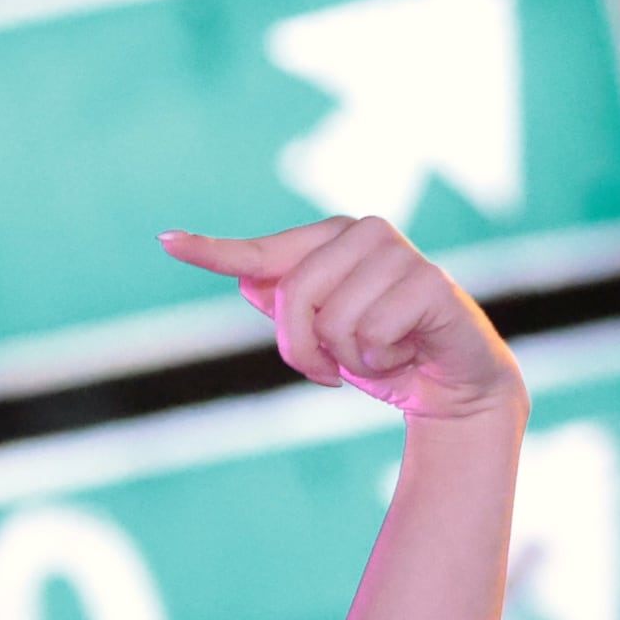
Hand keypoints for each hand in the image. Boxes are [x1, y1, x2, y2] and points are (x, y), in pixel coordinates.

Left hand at [163, 217, 521, 428]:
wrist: (453, 386)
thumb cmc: (385, 352)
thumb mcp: (326, 336)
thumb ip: (288, 305)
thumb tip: (244, 279)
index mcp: (331, 241)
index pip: (262, 251)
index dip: (214, 251)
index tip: (166, 242)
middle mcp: (363, 233)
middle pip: (292, 296)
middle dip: (305, 349)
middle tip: (334, 366)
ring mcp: (399, 252)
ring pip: (333, 320)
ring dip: (351, 358)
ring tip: (382, 352)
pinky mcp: (429, 281)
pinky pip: (372, 331)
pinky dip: (383, 359)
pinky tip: (407, 350)